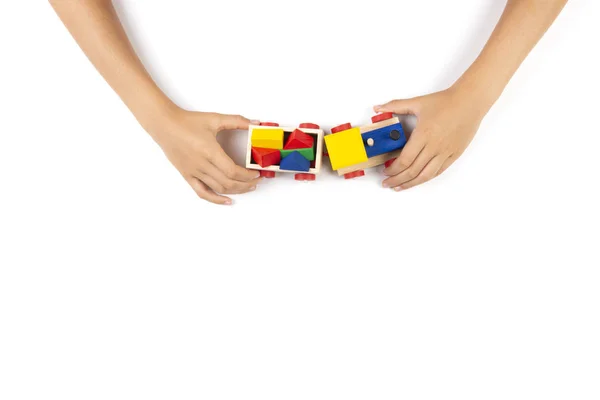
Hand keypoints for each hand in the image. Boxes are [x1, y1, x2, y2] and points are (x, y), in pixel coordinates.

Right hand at [147, 108, 261, 204]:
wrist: (165, 125)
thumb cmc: (188, 121)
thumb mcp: (215, 119)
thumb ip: (237, 121)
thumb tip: (255, 123)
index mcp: (210, 152)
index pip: (233, 171)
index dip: (248, 175)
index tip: (257, 173)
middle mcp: (202, 165)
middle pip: (228, 183)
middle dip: (246, 184)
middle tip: (257, 181)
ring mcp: (194, 172)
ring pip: (218, 189)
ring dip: (236, 191)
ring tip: (247, 188)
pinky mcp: (187, 176)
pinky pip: (202, 192)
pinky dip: (215, 199)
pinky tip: (227, 201)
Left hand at [374, 87, 485, 190]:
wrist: (469, 102)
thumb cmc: (445, 102)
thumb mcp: (417, 102)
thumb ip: (395, 106)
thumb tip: (378, 107)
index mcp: (423, 135)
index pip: (404, 160)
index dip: (393, 169)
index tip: (386, 171)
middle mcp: (434, 147)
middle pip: (412, 171)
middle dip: (397, 180)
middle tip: (387, 183)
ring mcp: (445, 152)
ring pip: (425, 175)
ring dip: (410, 184)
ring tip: (400, 187)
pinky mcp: (454, 155)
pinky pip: (438, 171)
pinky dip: (426, 178)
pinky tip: (418, 180)